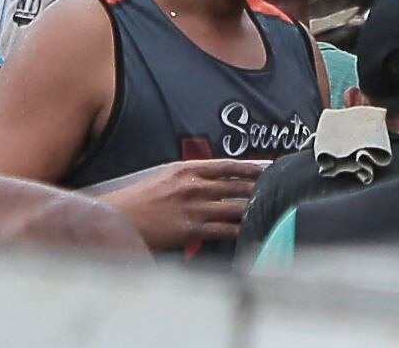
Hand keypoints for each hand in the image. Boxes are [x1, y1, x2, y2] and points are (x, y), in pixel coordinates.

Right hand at [95, 155, 259, 252]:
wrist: (119, 219)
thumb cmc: (139, 201)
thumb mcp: (163, 178)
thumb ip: (188, 177)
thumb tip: (212, 182)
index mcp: (185, 169)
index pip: (227, 165)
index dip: (250, 167)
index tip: (268, 168)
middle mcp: (192, 185)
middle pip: (236, 186)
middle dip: (258, 189)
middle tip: (280, 189)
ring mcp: (194, 207)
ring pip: (235, 207)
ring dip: (254, 209)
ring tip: (271, 210)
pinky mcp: (192, 229)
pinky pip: (225, 229)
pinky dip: (241, 230)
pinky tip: (252, 231)